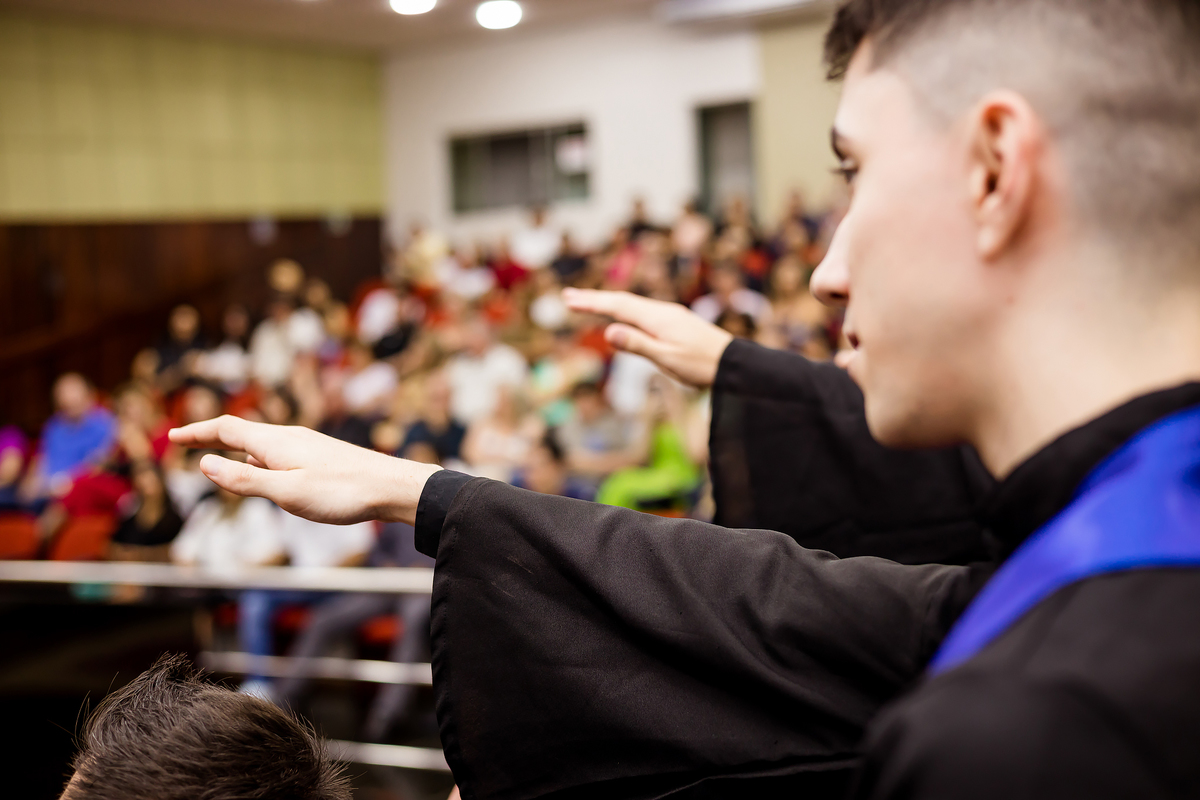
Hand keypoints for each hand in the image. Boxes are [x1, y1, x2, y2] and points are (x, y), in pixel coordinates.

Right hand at [168, 416, 440, 525]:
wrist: (391, 487)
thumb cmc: (341, 492)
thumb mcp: (286, 492)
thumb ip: (244, 479)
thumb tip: (204, 463)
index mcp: (275, 441)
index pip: (225, 428)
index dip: (196, 432)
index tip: (172, 437)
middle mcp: (289, 437)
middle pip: (240, 431)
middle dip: (209, 437)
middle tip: (183, 443)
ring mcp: (306, 445)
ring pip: (260, 442)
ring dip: (233, 448)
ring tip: (215, 458)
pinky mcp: (320, 456)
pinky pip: (277, 452)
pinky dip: (256, 457)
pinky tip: (263, 471)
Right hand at [563, 289, 733, 387]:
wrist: (734, 364)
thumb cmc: (701, 365)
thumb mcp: (666, 359)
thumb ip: (637, 345)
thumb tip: (608, 331)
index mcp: (657, 318)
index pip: (618, 306)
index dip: (591, 303)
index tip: (568, 300)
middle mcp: (662, 311)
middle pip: (623, 301)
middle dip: (594, 299)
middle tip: (568, 297)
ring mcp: (670, 315)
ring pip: (633, 305)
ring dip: (608, 303)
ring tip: (587, 304)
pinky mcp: (676, 323)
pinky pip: (643, 311)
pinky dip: (624, 310)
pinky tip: (622, 315)